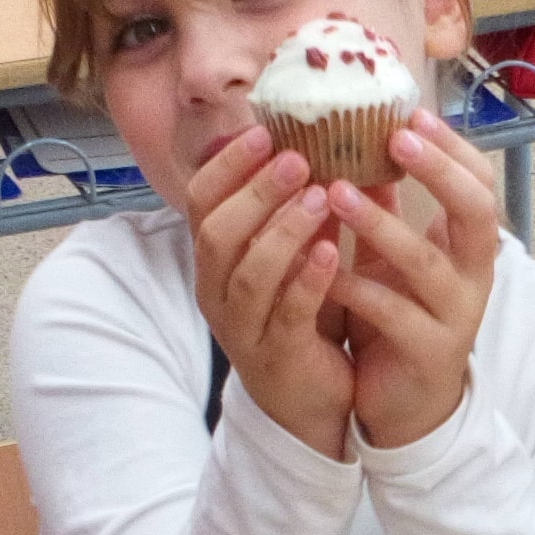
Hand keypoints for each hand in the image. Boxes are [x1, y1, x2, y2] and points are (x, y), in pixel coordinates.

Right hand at [185, 126, 354, 460]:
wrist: (310, 401)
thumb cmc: (301, 315)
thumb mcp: (294, 254)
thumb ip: (300, 206)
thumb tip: (325, 139)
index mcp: (215, 260)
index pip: (201, 202)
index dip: (227, 166)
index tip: (263, 132)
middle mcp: (218, 292)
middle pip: (217, 234)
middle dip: (255, 192)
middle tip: (296, 158)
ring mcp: (244, 328)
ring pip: (249, 275)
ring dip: (283, 231)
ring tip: (321, 198)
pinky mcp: (278, 357)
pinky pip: (286, 316)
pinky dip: (307, 281)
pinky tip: (333, 253)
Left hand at [329, 112, 499, 450]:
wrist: (410, 404)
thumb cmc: (402, 317)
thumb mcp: (397, 257)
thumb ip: (389, 205)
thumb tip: (364, 139)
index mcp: (469, 247)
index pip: (480, 183)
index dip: (453, 148)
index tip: (413, 112)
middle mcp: (473, 276)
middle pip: (476, 212)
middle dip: (439, 171)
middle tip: (396, 136)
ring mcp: (455, 316)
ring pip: (426, 263)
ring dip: (382, 224)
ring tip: (337, 191)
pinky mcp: (427, 352)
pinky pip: (392, 314)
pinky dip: (356, 288)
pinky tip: (324, 266)